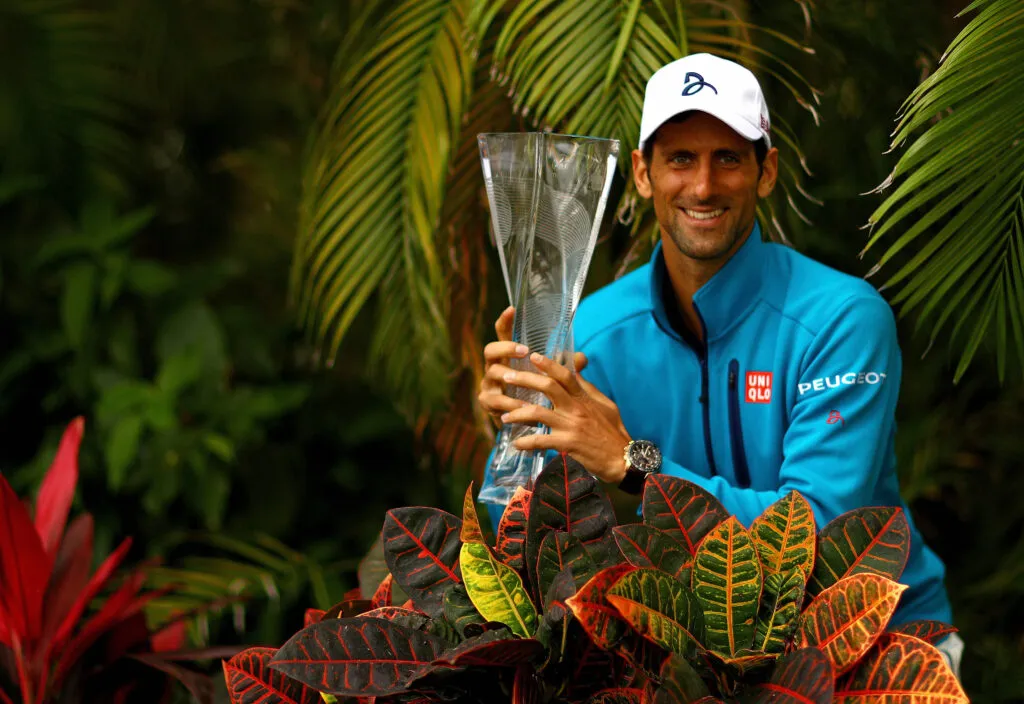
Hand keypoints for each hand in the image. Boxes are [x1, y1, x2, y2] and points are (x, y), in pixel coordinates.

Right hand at [477, 306, 589, 422]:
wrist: (523, 425)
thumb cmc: (536, 395)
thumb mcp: (551, 380)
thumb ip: (564, 369)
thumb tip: (582, 359)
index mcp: (509, 357)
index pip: (503, 333)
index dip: (505, 321)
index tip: (512, 308)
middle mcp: (495, 367)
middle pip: (490, 350)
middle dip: (505, 348)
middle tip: (524, 351)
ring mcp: (489, 384)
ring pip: (493, 374)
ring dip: (510, 376)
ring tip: (525, 381)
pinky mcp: (487, 403)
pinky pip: (495, 401)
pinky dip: (510, 404)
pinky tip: (523, 407)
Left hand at [499, 352, 630, 484]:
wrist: (623, 459)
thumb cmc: (613, 431)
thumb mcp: (605, 405)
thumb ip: (587, 389)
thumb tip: (574, 372)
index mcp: (585, 397)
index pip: (565, 374)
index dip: (548, 364)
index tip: (532, 356)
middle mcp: (576, 408)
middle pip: (547, 386)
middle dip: (524, 379)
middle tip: (506, 377)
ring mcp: (571, 426)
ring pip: (537, 413)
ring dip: (517, 413)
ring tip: (504, 417)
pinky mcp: (567, 444)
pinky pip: (540, 441)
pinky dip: (525, 442)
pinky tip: (516, 444)